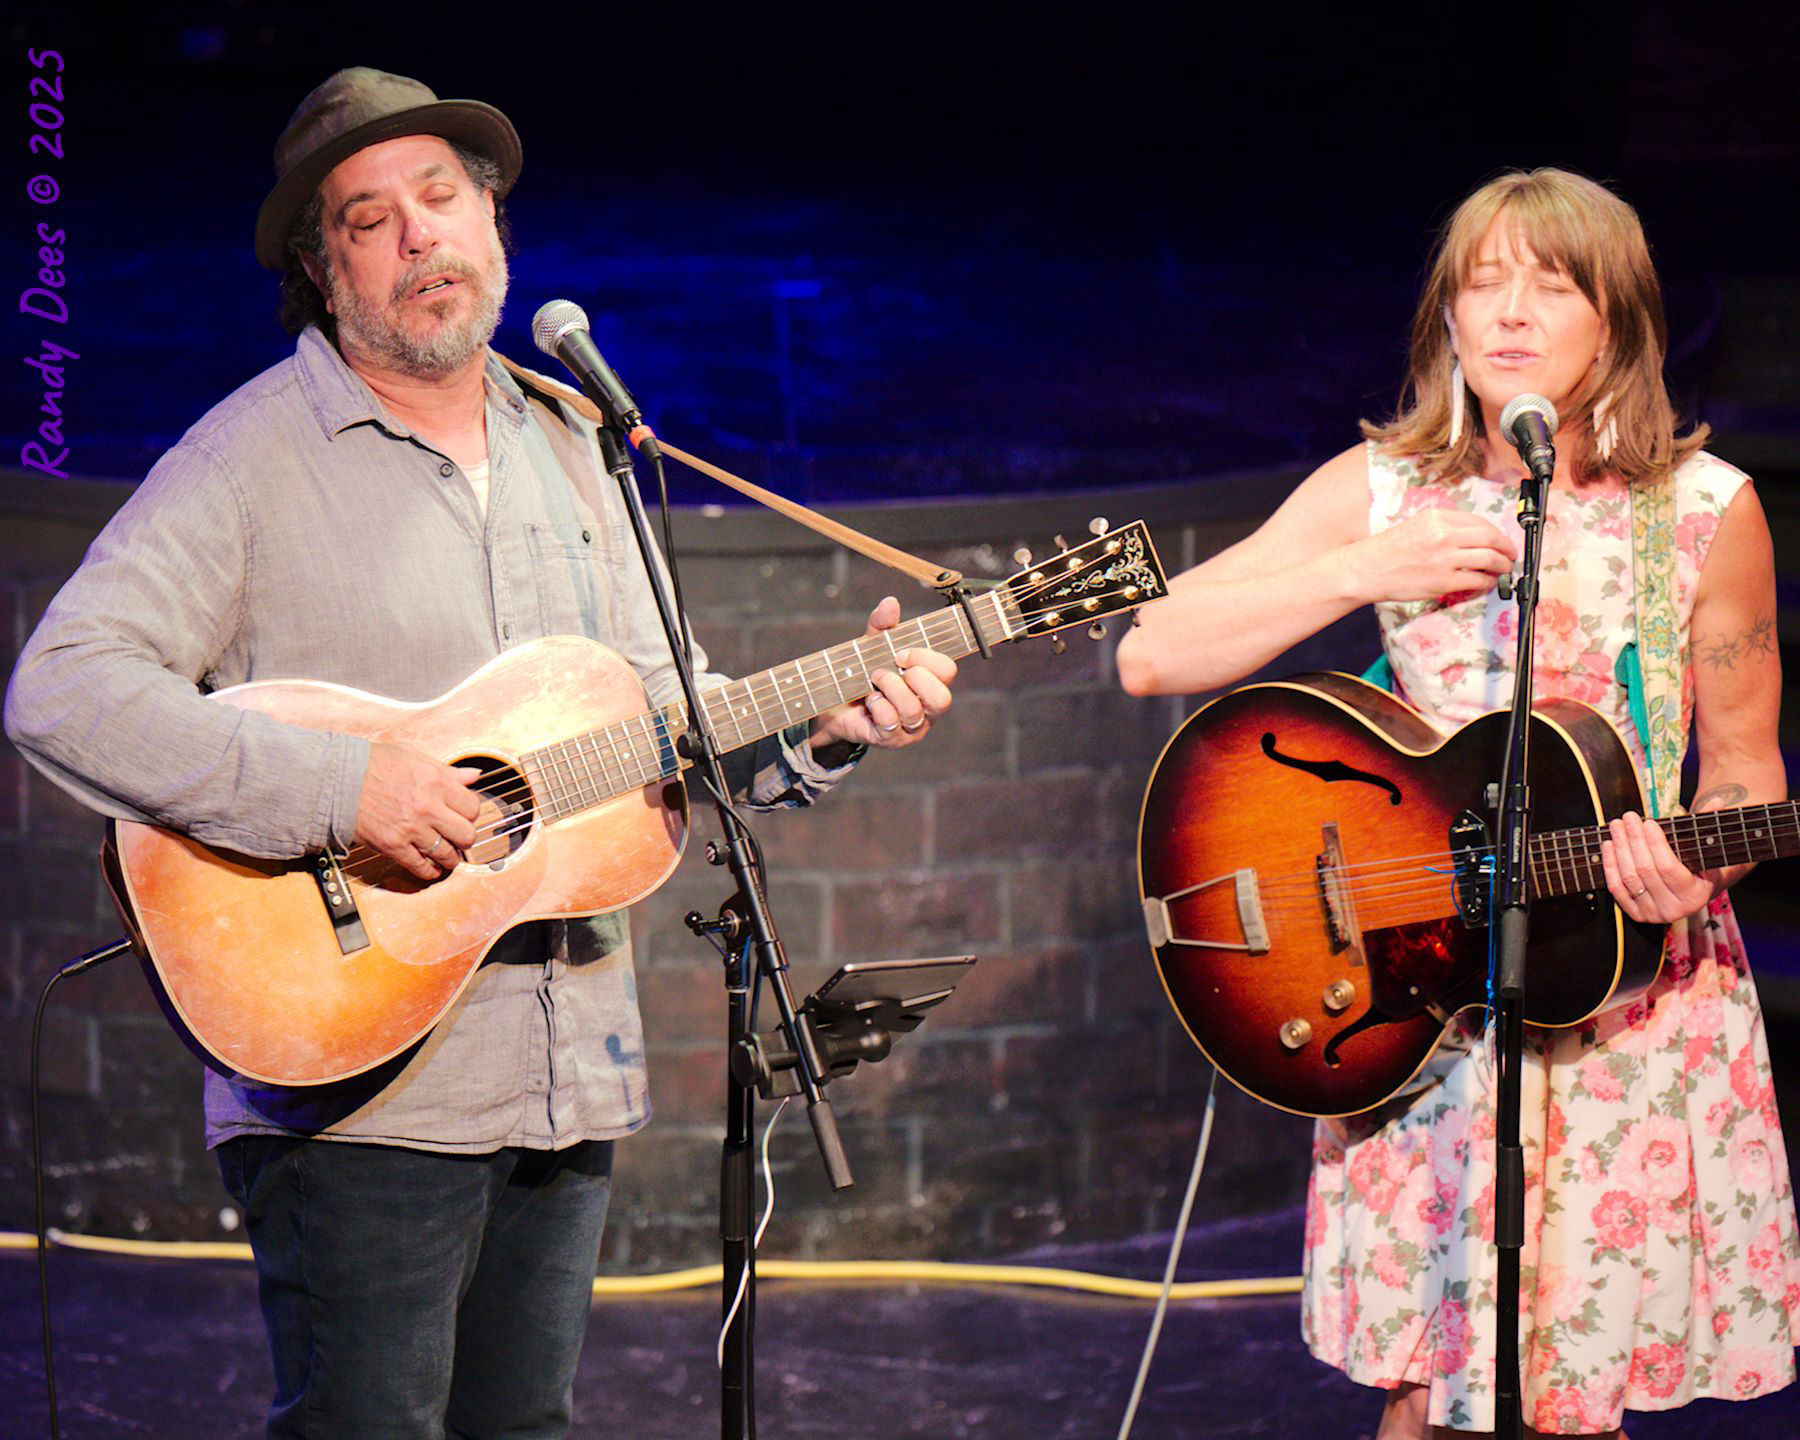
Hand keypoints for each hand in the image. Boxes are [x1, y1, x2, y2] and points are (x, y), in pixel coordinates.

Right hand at [353, 741, 483, 879]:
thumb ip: (447, 770)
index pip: (472, 806)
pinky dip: (430, 871)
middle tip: (459, 836)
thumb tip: (473, 776)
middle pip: (466, 835)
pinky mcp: (393, 846)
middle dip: (465, 837)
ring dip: (450, 857)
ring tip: (448, 854)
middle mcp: (428, 807)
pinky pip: (420, 866)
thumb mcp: (414, 757)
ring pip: (447, 854)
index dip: (471, 812)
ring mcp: (411, 829)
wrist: (337, 779)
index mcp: (436, 782)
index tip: (465, 814)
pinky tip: (432, 868)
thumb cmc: (372, 764)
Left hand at [811, 596, 956, 751]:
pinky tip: (869, 700)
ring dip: (889, 688)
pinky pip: (890, 722)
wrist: (833, 704)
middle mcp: (928, 709)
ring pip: (913, 710)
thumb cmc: (862, 674)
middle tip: (890, 667)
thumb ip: (882, 624)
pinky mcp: (891, 740)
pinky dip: (877, 705)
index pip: (947, 671)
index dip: (925, 658)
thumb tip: (890, 603)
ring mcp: (911, 728)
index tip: (900, 653)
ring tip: (874, 680)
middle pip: (942, 699)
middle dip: (913, 677)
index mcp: (932, 683)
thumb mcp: (872, 645)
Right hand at [1346, 509, 1515, 605]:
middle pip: (1491, 538)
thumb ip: (1446, 527)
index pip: (1480, 522)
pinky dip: (1487, 582)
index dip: (1497, 533)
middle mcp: (1444, 535)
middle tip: (1510, 556)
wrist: (1367, 570)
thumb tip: (1475, 538)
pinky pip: (1477, 580)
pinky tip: (1485, 583)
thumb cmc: (1389, 550)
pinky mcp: (1443, 581)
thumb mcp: (1418, 526)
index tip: (1502, 542)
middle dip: (1507, 549)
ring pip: (1489, 559)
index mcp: (1438, 518)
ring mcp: (1445, 559)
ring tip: (1502, 570)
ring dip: (1502, 566)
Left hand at [1600, 811, 1717, 924]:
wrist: (1692, 891)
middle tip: (1628, 817)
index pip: (1668, 867)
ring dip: (1619, 849)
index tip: (1647, 822)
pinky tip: (1608, 846)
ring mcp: (1653, 914)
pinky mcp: (1636, 914)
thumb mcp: (1708, 847)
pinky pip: (1617, 889)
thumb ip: (1711, 824)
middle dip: (1634, 840)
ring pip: (1629, 878)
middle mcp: (1674, 910)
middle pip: (1645, 870)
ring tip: (1617, 827)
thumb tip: (1718, 800)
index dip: (1654, 843)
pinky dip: (1610, 866)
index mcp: (1696, 896)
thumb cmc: (1700, 864)